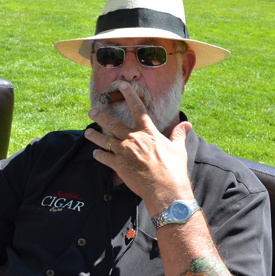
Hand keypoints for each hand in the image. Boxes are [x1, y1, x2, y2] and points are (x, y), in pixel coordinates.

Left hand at [84, 82, 192, 215]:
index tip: (122, 85)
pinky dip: (99, 155)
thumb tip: (187, 124)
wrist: (165, 190)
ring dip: (95, 136)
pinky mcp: (119, 166)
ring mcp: (124, 152)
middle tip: (92, 111)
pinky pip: (105, 158)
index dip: (130, 95)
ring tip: (87, 132)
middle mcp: (134, 139)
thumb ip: (179, 134)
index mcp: (148, 133)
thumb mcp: (178, 149)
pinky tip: (95, 153)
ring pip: (105, 140)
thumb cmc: (174, 170)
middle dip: (101, 116)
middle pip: (114, 124)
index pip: (138, 109)